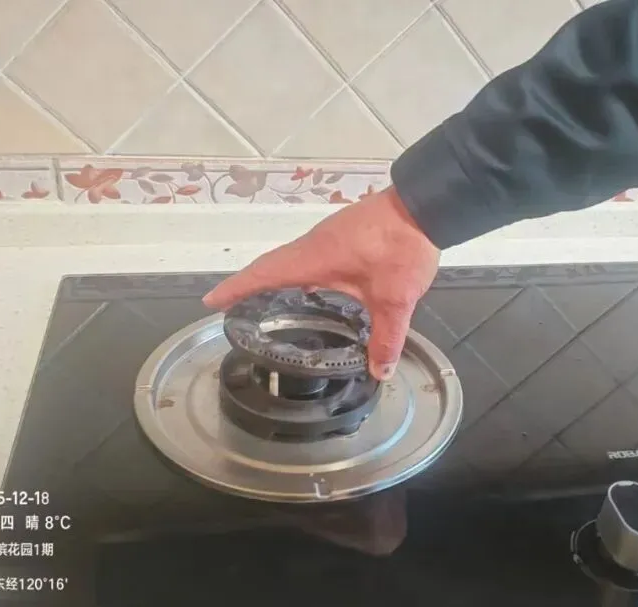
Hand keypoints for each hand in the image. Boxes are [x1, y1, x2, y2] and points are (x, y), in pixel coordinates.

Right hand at [202, 187, 439, 380]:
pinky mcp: (344, 234)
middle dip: (249, 287)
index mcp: (314, 258)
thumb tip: (380, 372)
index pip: (264, 273)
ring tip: (265, 305)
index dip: (236, 288)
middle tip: (233, 309)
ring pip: (292, 259)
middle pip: (272, 265)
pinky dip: (299, 273)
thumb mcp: (395, 299)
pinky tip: (312, 291)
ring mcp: (328, 236)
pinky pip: (310, 256)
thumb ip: (387, 337)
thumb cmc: (402, 249)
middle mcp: (314, 244)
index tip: (211, 301)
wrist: (426, 204)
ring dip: (275, 278)